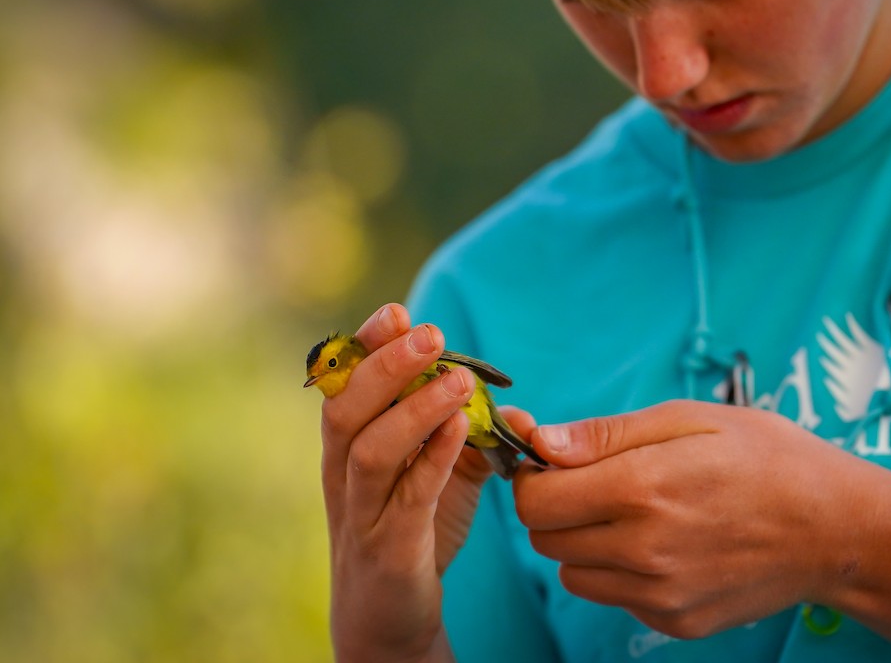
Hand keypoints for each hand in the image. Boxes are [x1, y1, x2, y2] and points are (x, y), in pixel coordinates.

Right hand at [321, 304, 497, 661]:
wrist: (391, 616)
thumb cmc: (414, 531)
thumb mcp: (442, 474)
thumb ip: (464, 433)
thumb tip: (507, 404)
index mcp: (350, 444)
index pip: (345, 383)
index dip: (366, 345)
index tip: (396, 312)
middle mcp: (344, 472)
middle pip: (347, 407)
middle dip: (387, 365)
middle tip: (430, 334)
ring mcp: (362, 511)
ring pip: (369, 450)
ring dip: (413, 408)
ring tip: (456, 380)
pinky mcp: (388, 548)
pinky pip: (407, 498)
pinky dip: (431, 460)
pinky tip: (459, 431)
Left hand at [512, 400, 865, 639]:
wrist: (835, 528)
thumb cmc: (767, 457)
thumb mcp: (690, 418)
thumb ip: (607, 434)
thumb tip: (542, 441)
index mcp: (643, 487)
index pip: (535, 500)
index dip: (533, 475)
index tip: (553, 461)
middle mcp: (645, 549)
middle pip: (545, 538)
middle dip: (556, 506)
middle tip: (596, 482)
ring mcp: (661, 594)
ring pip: (574, 572)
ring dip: (585, 542)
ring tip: (635, 512)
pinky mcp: (676, 622)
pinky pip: (616, 598)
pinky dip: (622, 572)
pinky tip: (666, 543)